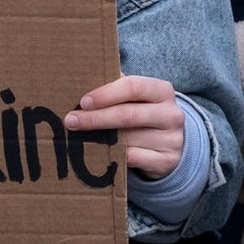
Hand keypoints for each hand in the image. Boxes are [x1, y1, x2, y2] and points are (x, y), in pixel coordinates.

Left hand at [68, 74, 184, 176]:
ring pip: (127, 140)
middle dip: (95, 118)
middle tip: (71, 121)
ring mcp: (171, 139)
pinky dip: (112, 156)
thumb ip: (117, 90)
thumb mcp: (138, 99)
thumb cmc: (144, 115)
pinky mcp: (166, 161)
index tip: (83, 102)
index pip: (134, 87)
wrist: (171, 144)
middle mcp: (171, 114)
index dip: (106, 94)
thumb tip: (83, 82)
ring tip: (78, 139)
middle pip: (128, 115)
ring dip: (99, 139)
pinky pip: (132, 159)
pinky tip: (98, 154)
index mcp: (163, 92)